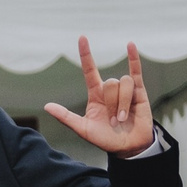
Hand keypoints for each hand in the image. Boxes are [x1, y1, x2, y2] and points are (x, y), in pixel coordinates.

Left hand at [45, 38, 155, 155]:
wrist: (128, 148)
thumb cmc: (105, 139)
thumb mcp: (83, 129)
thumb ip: (66, 117)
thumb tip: (46, 106)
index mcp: (95, 95)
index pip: (90, 70)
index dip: (86, 54)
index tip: (82, 38)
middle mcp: (109, 89)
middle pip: (109, 83)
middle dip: (111, 104)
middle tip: (113, 122)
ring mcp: (125, 89)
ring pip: (123, 83)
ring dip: (122, 103)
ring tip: (122, 119)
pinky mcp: (139, 91)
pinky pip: (136, 71)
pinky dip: (133, 58)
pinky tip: (130, 45)